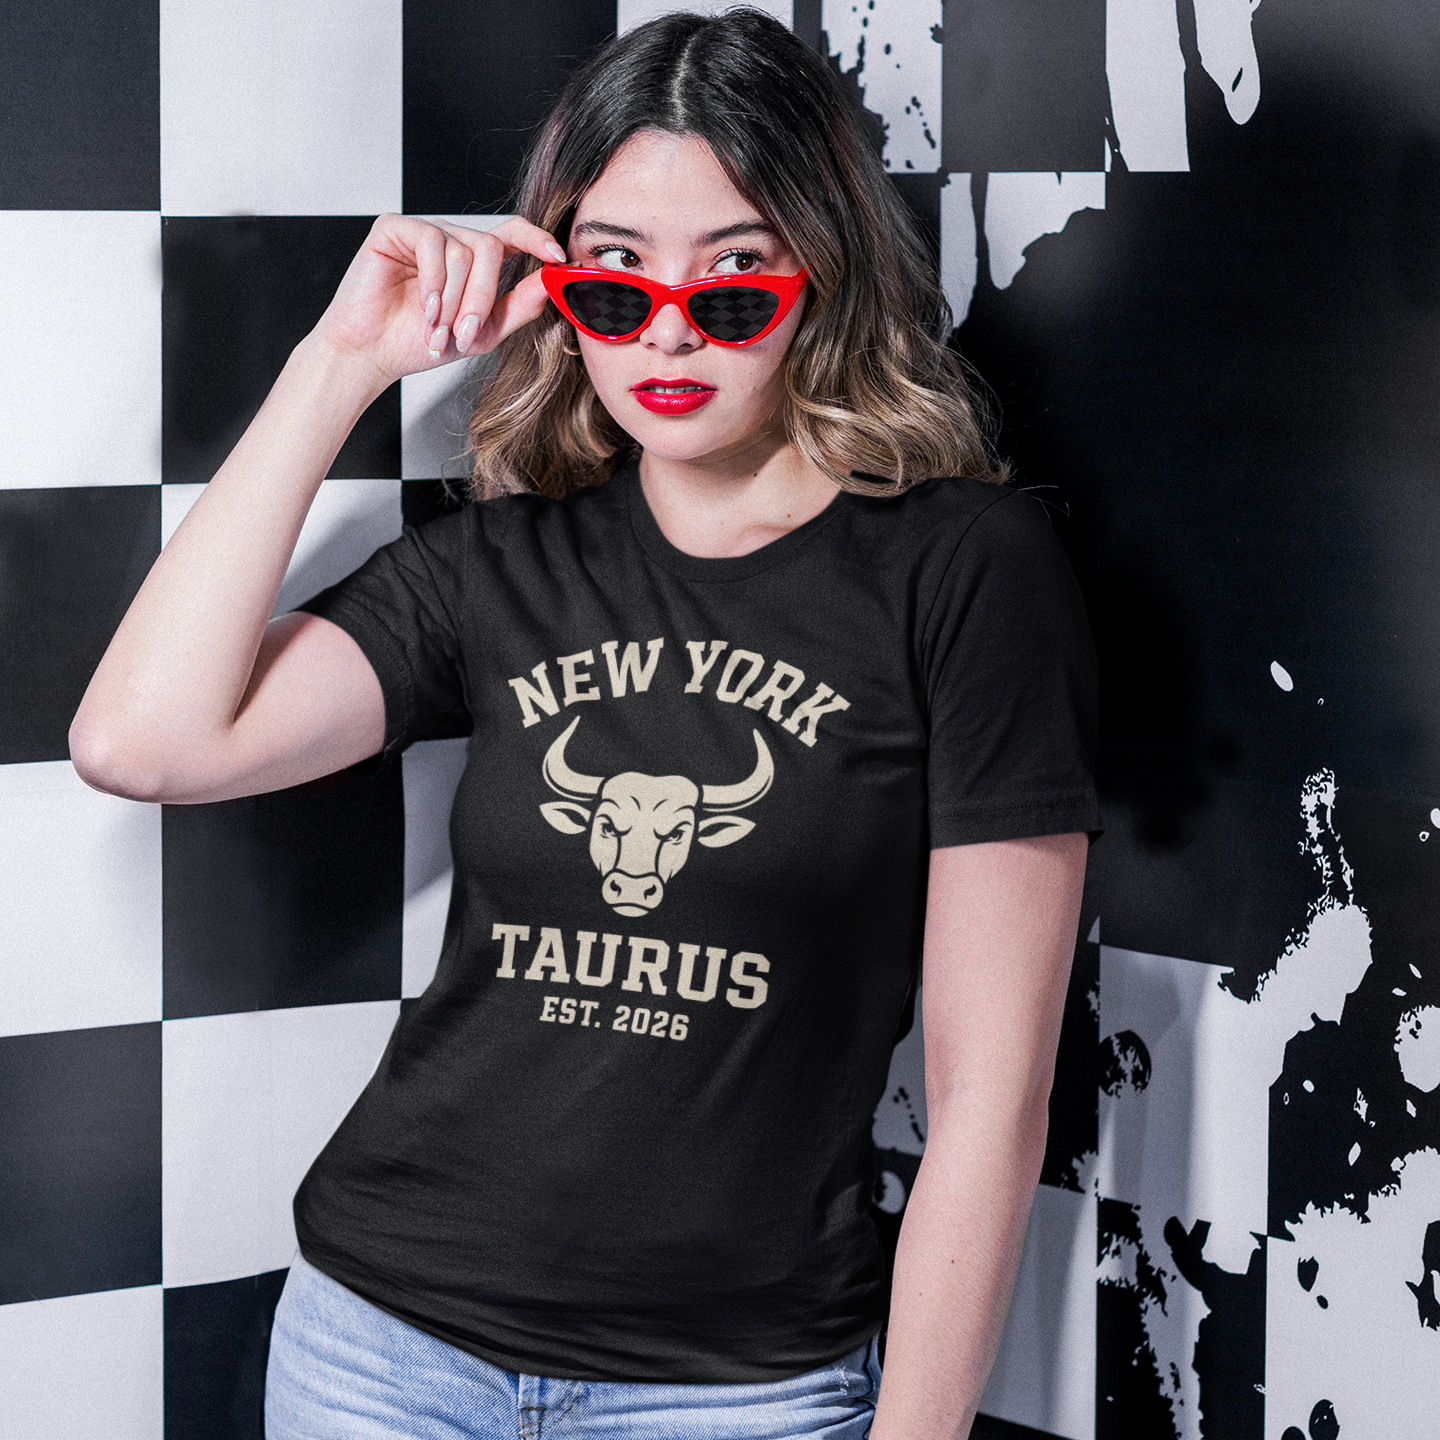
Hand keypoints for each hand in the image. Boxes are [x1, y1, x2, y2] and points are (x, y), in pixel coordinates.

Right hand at [310, 213, 564, 385]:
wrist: (372, 354)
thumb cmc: (420, 342)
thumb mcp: (482, 333)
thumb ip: (517, 308)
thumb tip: (550, 284)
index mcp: (475, 261)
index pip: (513, 233)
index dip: (537, 238)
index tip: (558, 256)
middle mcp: (452, 239)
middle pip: (490, 248)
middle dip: (483, 297)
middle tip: (466, 333)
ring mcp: (424, 231)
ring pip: (463, 251)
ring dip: (454, 300)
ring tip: (437, 329)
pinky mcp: (395, 228)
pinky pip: (432, 242)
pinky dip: (434, 283)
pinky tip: (424, 307)